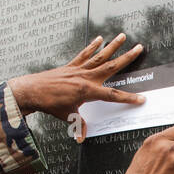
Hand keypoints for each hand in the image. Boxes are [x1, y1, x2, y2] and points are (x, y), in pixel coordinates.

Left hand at [8, 34, 146, 122]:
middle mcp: (86, 77)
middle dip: (127, 58)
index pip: (113, 95)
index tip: (141, 98)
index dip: (128, 98)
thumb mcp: (67, 116)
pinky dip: (92, 46)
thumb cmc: (50, 104)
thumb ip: (78, 125)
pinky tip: (100, 39)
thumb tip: (82, 138)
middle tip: (139, 48)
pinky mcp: (71, 66)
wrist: (32, 91)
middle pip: (111, 66)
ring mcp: (79, 69)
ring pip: (100, 56)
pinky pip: (84, 54)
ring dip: (112, 46)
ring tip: (123, 36)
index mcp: (88, 91)